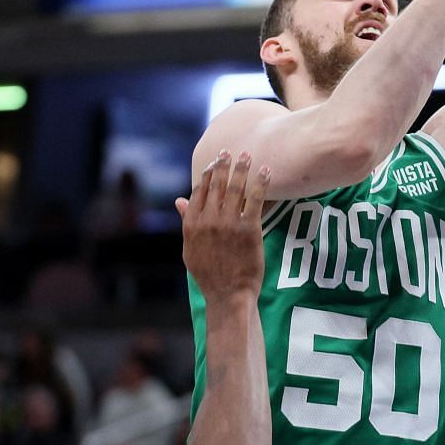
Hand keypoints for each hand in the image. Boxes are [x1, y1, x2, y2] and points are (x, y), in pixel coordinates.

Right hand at [178, 151, 268, 301]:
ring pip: (235, 188)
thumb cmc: (209, 274)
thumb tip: (178, 200)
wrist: (228, 294)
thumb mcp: (190, 248)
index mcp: (193, 224)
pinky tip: (266, 170)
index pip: (199, 190)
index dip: (207, 173)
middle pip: (216, 185)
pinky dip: (261, 182)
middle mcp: (209, 220)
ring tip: (246, 155)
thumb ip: (186, 221)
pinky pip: (255, 199)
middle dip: (223, 165)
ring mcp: (229, 224)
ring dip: (241, 168)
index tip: (214, 161)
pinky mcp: (249, 229)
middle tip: (230, 151)